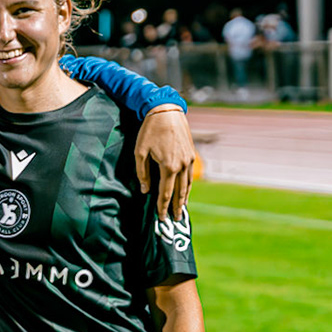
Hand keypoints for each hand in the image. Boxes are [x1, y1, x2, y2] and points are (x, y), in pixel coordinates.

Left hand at [136, 106, 194, 220]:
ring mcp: (189, 160)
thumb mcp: (140, 152)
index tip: (161, 218)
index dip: (162, 207)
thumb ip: (142, 173)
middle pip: (179, 192)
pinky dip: (188, 186)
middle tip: (176, 220)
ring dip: (184, 198)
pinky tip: (185, 191)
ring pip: (187, 184)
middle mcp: (181, 166)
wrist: (166, 111)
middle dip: (176, 207)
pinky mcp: (191, 154)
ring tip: (181, 209)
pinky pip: (190, 175)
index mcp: (168, 167)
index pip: (165, 193)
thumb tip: (145, 190)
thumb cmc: (150, 130)